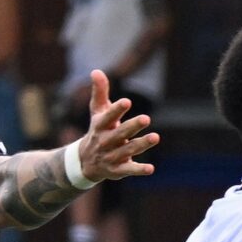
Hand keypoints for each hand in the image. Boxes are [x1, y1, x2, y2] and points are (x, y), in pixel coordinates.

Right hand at [74, 70, 158, 186]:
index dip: (116, 109)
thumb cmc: (97, 130)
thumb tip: (96, 71)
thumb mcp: (97, 112)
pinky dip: (139, 170)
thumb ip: (100, 92)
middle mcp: (105, 141)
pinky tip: (151, 169)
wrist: (85, 161)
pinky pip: (129, 170)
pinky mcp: (117, 170)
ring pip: (127, 150)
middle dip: (132, 126)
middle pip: (120, 133)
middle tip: (146, 118)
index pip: (108, 117)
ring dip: (141, 144)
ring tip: (156, 137)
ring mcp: (111, 156)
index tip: (127, 101)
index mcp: (100, 126)